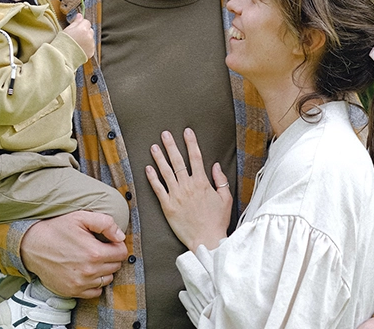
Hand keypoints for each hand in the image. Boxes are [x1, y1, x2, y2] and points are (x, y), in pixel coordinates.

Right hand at [20, 210, 127, 298]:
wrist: (33, 245)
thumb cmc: (57, 229)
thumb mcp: (81, 217)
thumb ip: (105, 223)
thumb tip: (120, 236)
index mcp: (94, 253)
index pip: (122, 253)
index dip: (117, 245)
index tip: (110, 241)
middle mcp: (89, 271)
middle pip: (116, 266)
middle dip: (111, 256)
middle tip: (100, 247)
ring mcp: (80, 283)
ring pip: (107, 279)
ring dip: (105, 269)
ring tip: (93, 258)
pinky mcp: (72, 291)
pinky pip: (96, 292)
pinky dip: (95, 283)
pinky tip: (87, 271)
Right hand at [63, 13, 94, 58]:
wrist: (62, 57)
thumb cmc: (63, 42)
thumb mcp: (67, 29)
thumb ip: (76, 22)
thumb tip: (80, 15)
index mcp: (83, 29)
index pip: (87, 22)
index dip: (81, 24)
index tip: (76, 28)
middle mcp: (89, 36)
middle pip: (90, 30)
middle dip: (85, 32)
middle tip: (76, 36)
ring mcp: (91, 45)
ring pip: (91, 38)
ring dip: (86, 39)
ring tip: (77, 44)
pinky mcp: (91, 52)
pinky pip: (91, 46)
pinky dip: (87, 47)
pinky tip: (79, 49)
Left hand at [146, 128, 232, 251]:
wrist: (206, 240)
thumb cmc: (217, 221)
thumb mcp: (225, 199)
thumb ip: (220, 180)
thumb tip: (215, 165)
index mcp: (202, 182)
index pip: (196, 157)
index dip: (191, 142)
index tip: (187, 131)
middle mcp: (188, 186)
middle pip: (178, 161)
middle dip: (171, 145)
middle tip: (164, 134)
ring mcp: (176, 195)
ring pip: (166, 172)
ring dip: (159, 158)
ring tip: (153, 147)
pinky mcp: (167, 206)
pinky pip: (158, 189)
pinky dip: (152, 178)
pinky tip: (148, 168)